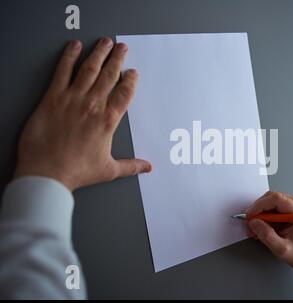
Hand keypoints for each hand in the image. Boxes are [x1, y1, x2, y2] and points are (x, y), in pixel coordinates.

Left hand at [15, 38, 151, 190]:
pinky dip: (69, 57)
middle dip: (117, 59)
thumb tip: (148, 167)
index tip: (132, 72)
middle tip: (122, 47)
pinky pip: (62, 72)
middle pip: (109, 75)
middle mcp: (93, 106)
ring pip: (89, 69)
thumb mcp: (108, 170)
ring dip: (99, 53)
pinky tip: (74, 47)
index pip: (124, 93)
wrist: (47, 173)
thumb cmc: (77, 172)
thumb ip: (131, 166)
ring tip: (105, 42)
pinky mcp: (52, 98)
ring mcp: (72, 99)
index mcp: (108, 121)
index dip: (130, 80)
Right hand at [246, 191, 292, 277]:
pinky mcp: (284, 206)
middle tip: (250, 223)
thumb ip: (267, 236)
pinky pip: (268, 205)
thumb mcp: (282, 249)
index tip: (250, 215)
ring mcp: (291, 203)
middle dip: (257, 210)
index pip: (277, 199)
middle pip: (271, 198)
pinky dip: (261, 215)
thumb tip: (254, 223)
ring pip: (267, 201)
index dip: (260, 205)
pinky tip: (260, 226)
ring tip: (255, 228)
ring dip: (258, 213)